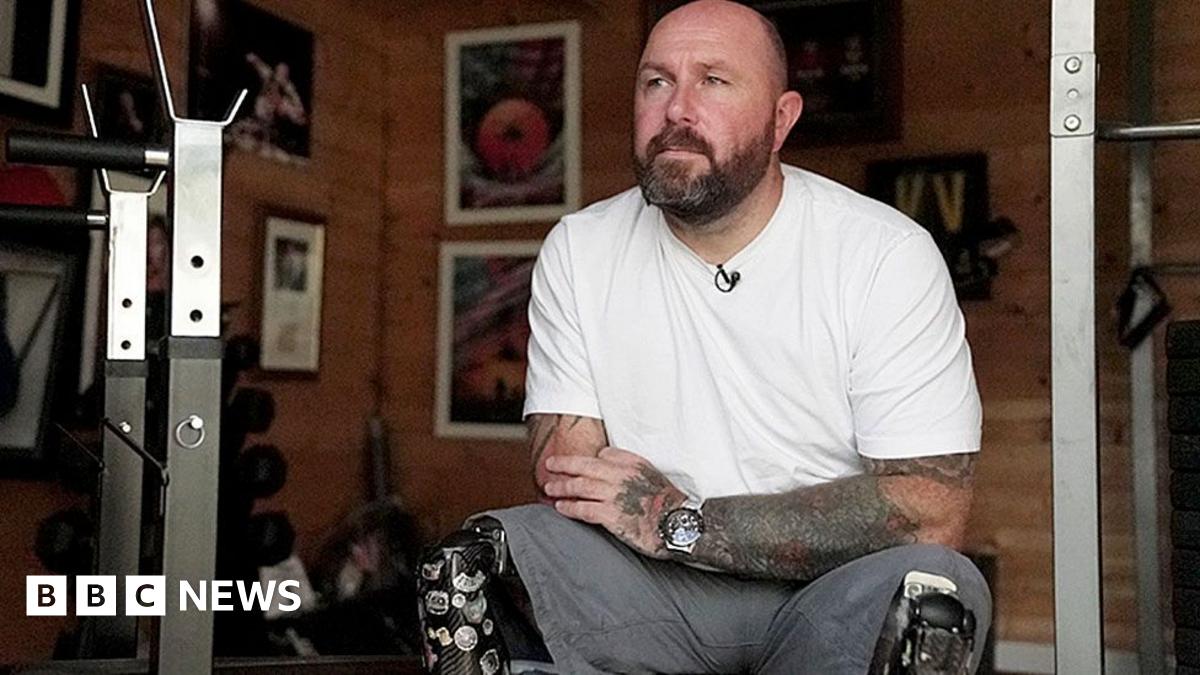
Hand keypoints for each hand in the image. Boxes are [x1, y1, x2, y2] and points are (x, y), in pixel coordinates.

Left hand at [543, 447, 686, 558]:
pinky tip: (561, 508)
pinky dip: (569, 508)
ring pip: (579, 486)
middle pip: (584, 466)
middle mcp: (621, 476)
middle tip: (550, 465)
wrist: (679, 524)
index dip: (587, 458)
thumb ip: (630, 465)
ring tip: (550, 488)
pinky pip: (583, 509)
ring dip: (562, 487)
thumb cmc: (669, 502)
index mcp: (632, 464)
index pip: (604, 454)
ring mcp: (614, 495)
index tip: (574, 461)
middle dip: (564, 465)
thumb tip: (608, 457)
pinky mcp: (611, 515)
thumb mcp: (652, 474)